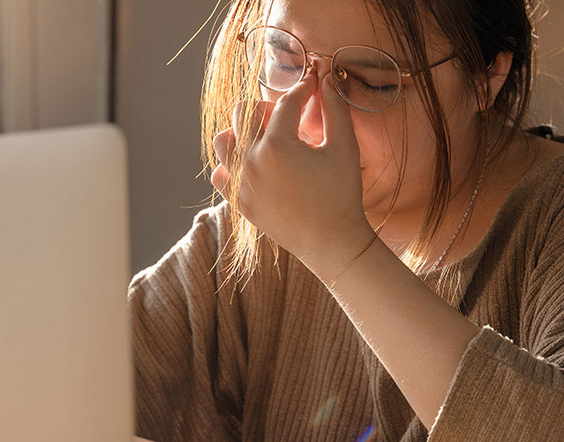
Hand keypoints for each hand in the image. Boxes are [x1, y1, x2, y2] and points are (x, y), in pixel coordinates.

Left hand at [210, 68, 375, 282]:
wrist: (331, 242)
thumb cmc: (342, 194)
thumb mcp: (344, 147)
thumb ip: (334, 108)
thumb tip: (325, 77)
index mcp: (277, 145)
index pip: (285, 103)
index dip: (302, 89)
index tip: (313, 84)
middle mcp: (251, 161)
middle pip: (244, 112)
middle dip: (267, 108)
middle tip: (290, 120)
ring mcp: (241, 183)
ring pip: (223, 141)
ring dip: (241, 133)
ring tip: (266, 141)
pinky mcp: (238, 202)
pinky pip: (219, 174)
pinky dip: (231, 165)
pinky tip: (254, 166)